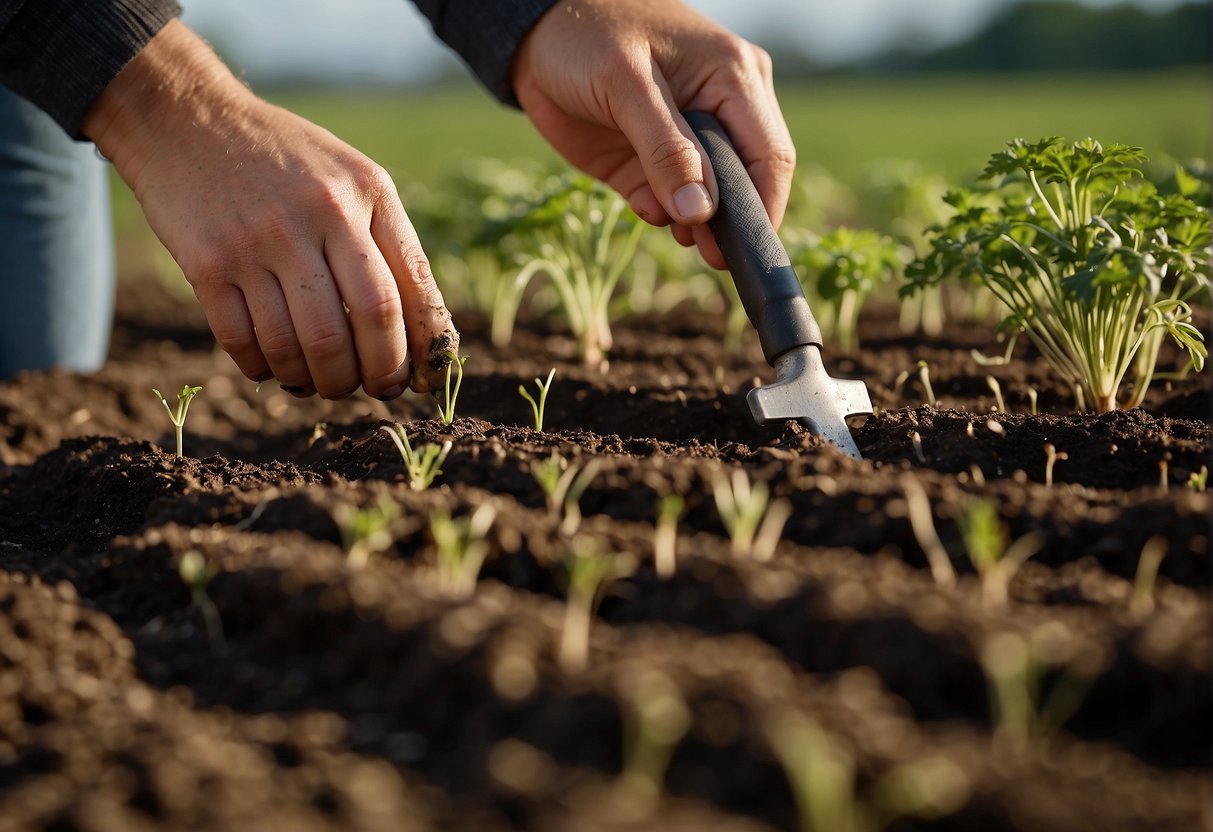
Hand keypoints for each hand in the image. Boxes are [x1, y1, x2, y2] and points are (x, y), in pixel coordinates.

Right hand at [83, 20, 456, 397]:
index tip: (416, 378)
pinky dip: (265, 369)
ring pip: (304, 344)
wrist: (186, 119)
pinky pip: (244, 342)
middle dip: (376, 374)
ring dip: (320, 381)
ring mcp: (258, 240)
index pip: (408, 290)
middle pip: (366, 321)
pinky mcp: (206, 263)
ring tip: (323, 383)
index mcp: (365, 194)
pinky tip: (274, 368)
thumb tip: (427, 337)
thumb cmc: (286, 162)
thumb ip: (389, 245)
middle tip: (372, 390)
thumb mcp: (352, 179)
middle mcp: (318, 214)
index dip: (417, 348)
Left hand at [511, 0, 795, 268]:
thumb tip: (701, 211)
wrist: (532, 33)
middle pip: (746, 182)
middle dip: (730, 223)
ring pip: (707, 201)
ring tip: (676, 233)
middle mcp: (720, 111)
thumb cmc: (586, 34)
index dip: (764, 207)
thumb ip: (665, 149)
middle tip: (711, 257)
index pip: (770, 156)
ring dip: (693, 225)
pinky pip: (666, 204)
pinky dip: (659, 214)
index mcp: (734, 80)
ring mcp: (684, 142)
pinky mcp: (648, 165)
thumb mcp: (625, 84)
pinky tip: (645, 207)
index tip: (749, 250)